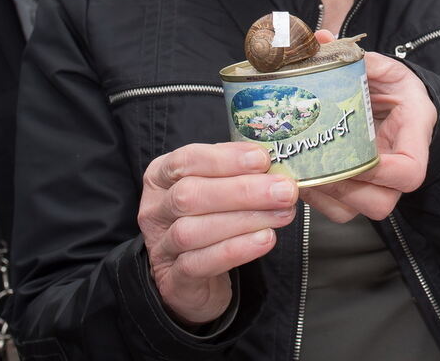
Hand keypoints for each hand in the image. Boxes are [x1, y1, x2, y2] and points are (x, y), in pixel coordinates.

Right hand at [138, 142, 297, 324]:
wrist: (196, 276)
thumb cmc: (210, 218)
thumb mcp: (218, 187)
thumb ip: (238, 173)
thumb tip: (275, 165)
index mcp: (162, 176)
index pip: (186, 160)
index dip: (225, 158)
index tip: (262, 159)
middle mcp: (155, 209)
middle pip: (189, 195)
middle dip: (242, 190)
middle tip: (284, 190)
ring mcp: (160, 246)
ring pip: (193, 230)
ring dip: (244, 220)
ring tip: (282, 214)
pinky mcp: (173, 280)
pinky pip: (199, 264)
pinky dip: (236, 250)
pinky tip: (265, 239)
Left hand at [300, 32, 436, 222]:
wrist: (398, 104)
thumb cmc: (396, 88)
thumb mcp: (385, 68)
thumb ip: (359, 57)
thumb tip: (323, 40)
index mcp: (413, 136)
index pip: (410, 172)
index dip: (384, 173)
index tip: (360, 157)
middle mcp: (397, 167)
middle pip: (381, 202)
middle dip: (344, 189)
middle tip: (315, 165)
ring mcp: (378, 185)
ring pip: (356, 212)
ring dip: (325, 196)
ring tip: (299, 171)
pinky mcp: (358, 190)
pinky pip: (338, 210)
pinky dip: (317, 199)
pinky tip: (298, 175)